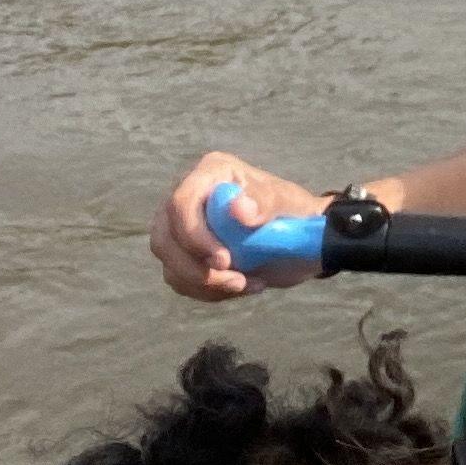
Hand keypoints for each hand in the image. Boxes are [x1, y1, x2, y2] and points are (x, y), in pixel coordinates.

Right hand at [156, 154, 322, 299]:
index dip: (194, 236)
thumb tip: (239, 209)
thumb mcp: (288, 205)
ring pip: (169, 261)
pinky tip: (240, 286)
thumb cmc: (294, 214)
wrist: (301, 243)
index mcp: (211, 173)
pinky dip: (208, 291)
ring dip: (204, 283)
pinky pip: (178, 278)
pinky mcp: (185, 253)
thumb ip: (266, 203)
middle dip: (195, 268)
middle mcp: (189, 196)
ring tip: (245, 284)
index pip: (181, 203)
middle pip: (164, 236)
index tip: (224, 260)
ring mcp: (182, 226)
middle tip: (236, 281)